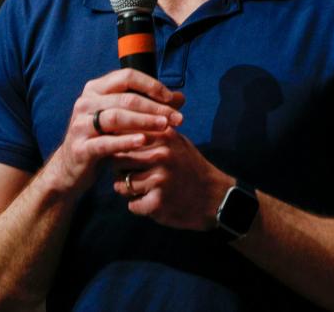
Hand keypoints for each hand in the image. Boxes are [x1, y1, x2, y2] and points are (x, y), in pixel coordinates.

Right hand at [42, 69, 184, 196]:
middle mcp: (84, 102)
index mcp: (95, 89)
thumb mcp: (123, 119)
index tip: (173, 98)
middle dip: (155, 107)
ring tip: (165, 127)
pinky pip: (105, 142)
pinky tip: (144, 141)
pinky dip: (126, 141)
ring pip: (116, 117)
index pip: (127, 76)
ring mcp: (80, 124)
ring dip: (144, 121)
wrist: (73, 166)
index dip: (152, 85)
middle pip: (125, 98)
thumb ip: (148, 106)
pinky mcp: (80, 147)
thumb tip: (180, 97)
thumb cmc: (103, 138)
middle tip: (177, 118)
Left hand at [112, 127, 229, 230]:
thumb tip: (117, 127)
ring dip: (128, 191)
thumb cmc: (190, 167)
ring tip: (144, 189)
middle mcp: (160, 154)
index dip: (117, 149)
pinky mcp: (159, 202)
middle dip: (119, 170)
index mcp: (163, 135)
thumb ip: (150, 132)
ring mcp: (159, 178)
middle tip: (131, 175)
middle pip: (117, 161)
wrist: (216, 197)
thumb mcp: (176, 141)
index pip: (122, 138)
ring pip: (121, 185)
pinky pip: (132, 205)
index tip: (119, 155)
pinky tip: (153, 202)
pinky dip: (139, 206)